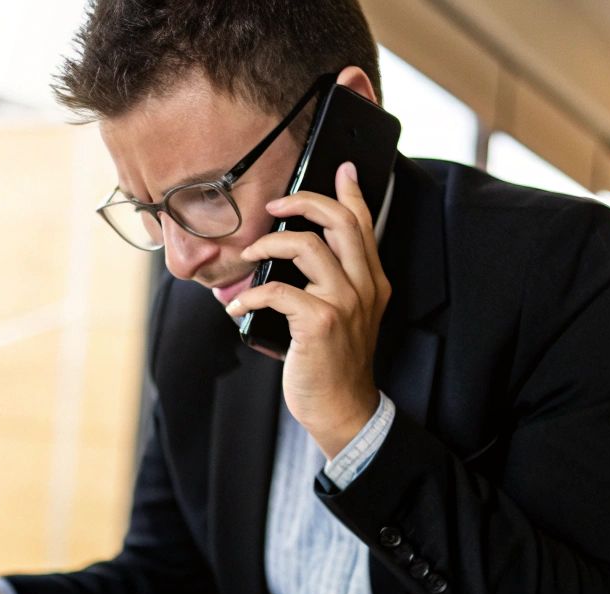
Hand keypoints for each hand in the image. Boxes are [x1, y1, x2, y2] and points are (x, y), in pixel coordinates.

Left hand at [226, 162, 389, 455]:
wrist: (342, 409)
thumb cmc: (333, 364)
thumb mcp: (343, 318)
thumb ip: (330, 285)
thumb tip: (290, 259)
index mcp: (371, 281)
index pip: (364, 224)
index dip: (352, 192)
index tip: (343, 168)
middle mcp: (364, 287)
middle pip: (340, 222)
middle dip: (304, 202)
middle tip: (275, 206)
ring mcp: (344, 303)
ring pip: (307, 247)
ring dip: (269, 245)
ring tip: (250, 257)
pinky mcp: (320, 322)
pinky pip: (278, 291)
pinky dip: (250, 296)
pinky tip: (238, 306)